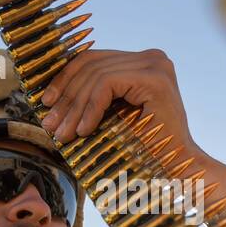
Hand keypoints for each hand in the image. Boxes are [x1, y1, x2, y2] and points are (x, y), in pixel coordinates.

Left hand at [40, 47, 225, 205]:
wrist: (179, 170)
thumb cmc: (144, 149)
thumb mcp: (112, 115)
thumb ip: (93, 98)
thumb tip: (51, 95)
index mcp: (143, 62)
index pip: (93, 59)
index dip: (65, 79)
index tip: (46, 104)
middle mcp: (152, 57)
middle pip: (92, 64)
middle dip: (66, 96)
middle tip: (50, 124)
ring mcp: (155, 64)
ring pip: (96, 75)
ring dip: (75, 107)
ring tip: (64, 133)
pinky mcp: (154, 78)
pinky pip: (106, 85)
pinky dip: (91, 108)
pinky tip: (85, 130)